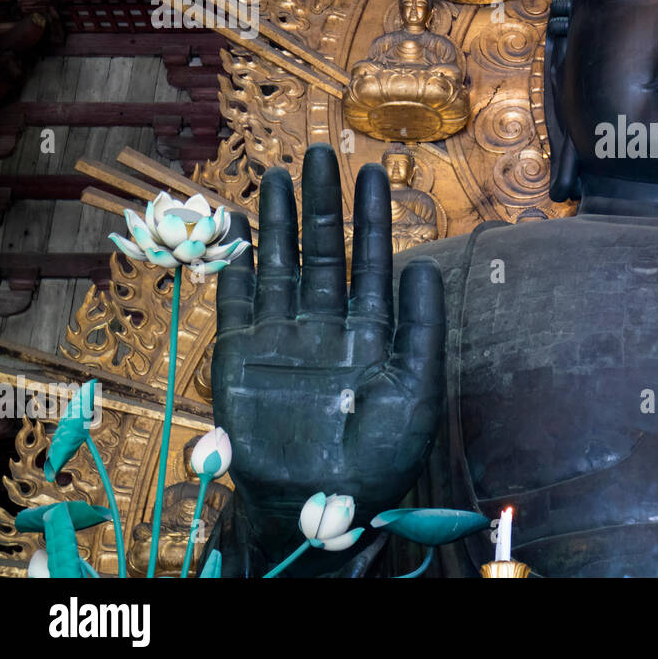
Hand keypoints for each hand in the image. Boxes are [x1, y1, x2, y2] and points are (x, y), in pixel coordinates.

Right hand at [212, 144, 443, 569]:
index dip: (371, 217)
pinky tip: (238, 233)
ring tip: (277, 175)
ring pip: (280, 266)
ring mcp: (285, 338)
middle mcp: (327, 324)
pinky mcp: (244, 359)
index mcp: (372, 329)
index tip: (372, 171)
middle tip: (320, 154)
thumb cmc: (382, 455)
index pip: (372, 259)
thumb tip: (421, 263)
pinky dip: (236, 270)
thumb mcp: (417, 388)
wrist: (324, 505)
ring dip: (278, 222)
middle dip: (322, 204)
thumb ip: (420, 326)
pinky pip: (238, 306)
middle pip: (322, 251)